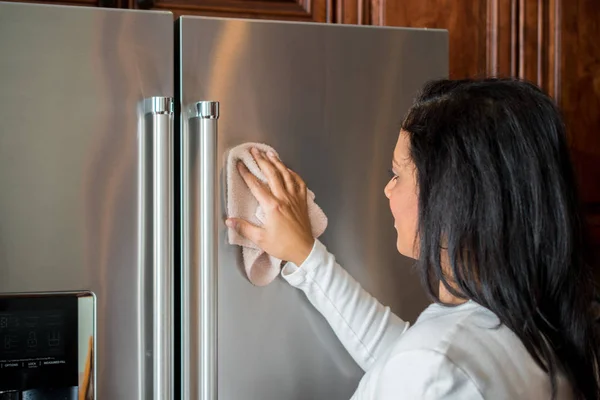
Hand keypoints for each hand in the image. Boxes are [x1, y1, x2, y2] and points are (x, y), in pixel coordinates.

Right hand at [226, 148, 314, 265]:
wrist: (303, 250)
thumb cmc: (283, 245)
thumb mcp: (260, 238)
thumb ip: (244, 228)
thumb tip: (229, 221)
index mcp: (272, 206)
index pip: (256, 185)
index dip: (246, 173)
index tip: (240, 165)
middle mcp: (284, 199)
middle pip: (271, 174)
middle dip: (261, 161)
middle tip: (254, 152)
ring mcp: (294, 198)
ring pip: (286, 175)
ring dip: (277, 163)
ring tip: (270, 154)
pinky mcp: (302, 201)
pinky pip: (299, 183)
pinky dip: (293, 174)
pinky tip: (289, 170)